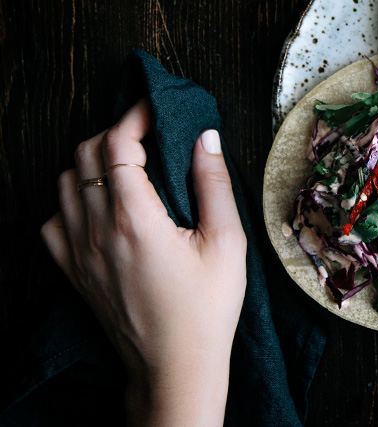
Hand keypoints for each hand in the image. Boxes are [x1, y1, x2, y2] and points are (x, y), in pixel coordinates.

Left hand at [40, 99, 246, 426]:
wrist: (175, 367)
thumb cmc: (207, 309)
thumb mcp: (228, 242)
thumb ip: (214, 183)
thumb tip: (205, 137)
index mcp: (135, 219)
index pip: (118, 145)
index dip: (135, 117)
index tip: (156, 109)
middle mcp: (97, 231)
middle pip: (85, 156)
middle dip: (116, 133)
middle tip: (149, 135)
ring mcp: (79, 253)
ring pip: (64, 183)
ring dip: (93, 163)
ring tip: (127, 166)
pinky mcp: (73, 272)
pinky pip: (52, 221)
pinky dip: (71, 201)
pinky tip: (101, 207)